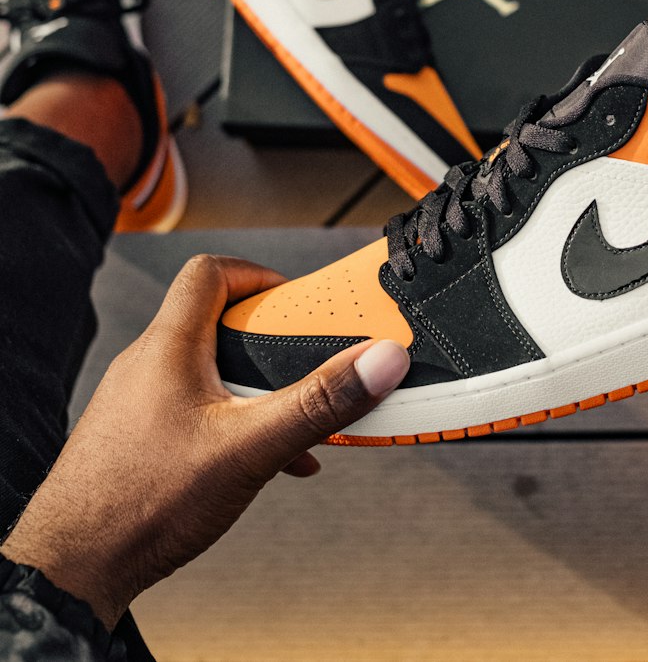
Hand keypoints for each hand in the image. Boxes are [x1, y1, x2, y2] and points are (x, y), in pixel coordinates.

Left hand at [1, 255, 408, 627]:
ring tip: (288, 426)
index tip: (295, 303)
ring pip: (209, 373)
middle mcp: (148, 365)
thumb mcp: (250, 448)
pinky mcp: (136, 438)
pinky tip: (263, 465)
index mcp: (170, 346)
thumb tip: (379, 360)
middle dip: (268, 345)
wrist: (73, 569)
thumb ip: (318, 403)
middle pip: (216, 323)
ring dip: (253, 391)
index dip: (258, 276)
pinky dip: (233, 424)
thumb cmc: (141, 503)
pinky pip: (195, 411)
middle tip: (301, 367)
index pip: (211, 273)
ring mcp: (138, 402)